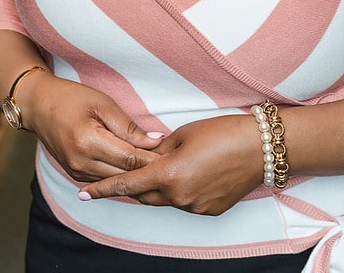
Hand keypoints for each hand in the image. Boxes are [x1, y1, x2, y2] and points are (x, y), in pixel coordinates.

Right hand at [22, 75, 164, 182]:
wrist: (38, 106)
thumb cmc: (71, 98)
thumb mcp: (102, 104)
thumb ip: (128, 126)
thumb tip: (154, 141)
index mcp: (88, 142)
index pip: (129, 159)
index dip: (152, 159)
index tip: (172, 156)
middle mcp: (81, 163)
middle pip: (123, 175)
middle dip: (147, 171)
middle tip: (172, 165)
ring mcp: (76, 172)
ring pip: (114, 181)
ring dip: (135, 176)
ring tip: (159, 169)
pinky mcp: (74, 174)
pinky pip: (103, 180)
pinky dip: (120, 175)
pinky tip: (136, 171)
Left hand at [79, 114, 264, 215]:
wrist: (260, 148)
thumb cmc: (222, 132)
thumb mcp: (185, 133)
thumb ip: (160, 150)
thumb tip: (147, 157)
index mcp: (168, 175)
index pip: (127, 184)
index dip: (103, 188)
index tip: (83, 193)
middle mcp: (178, 198)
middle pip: (144, 195)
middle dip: (132, 185)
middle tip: (123, 172)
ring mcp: (194, 207)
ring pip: (165, 199)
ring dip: (160, 186)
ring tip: (170, 165)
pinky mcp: (208, 211)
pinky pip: (184, 202)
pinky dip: (181, 190)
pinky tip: (193, 173)